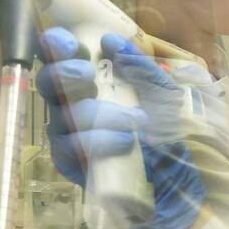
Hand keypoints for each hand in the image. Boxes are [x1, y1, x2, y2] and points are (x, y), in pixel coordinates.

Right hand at [37, 28, 207, 228]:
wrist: (180, 186)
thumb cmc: (170, 136)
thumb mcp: (166, 96)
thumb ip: (141, 68)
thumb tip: (111, 42)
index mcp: (93, 82)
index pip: (60, 57)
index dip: (56, 45)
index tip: (70, 43)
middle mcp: (74, 105)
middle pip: (48, 83)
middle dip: (64, 74)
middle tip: (89, 76)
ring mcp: (69, 136)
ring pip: (62, 118)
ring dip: (97, 114)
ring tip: (135, 123)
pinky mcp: (71, 166)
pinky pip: (69, 150)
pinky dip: (97, 143)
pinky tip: (123, 143)